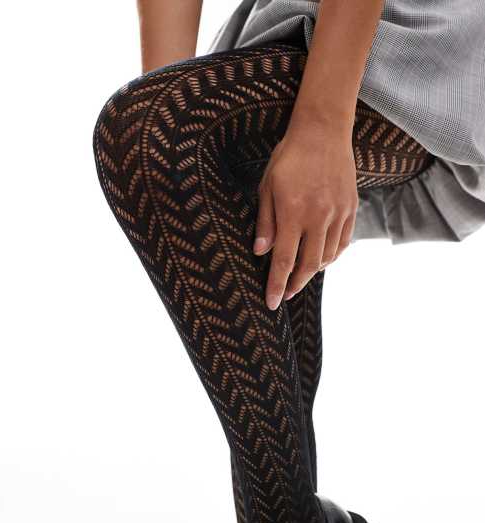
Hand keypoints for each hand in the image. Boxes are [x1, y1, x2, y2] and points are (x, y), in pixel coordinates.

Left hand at [254, 124, 358, 309]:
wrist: (323, 131)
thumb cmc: (289, 157)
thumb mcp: (267, 186)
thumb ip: (265, 221)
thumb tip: (260, 252)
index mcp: (293, 212)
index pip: (283, 259)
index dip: (276, 284)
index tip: (272, 302)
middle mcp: (318, 217)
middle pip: (308, 264)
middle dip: (295, 283)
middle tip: (286, 293)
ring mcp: (338, 214)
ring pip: (328, 256)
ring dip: (313, 271)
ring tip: (300, 276)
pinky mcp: (351, 209)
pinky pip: (343, 242)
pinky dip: (332, 256)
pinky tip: (322, 259)